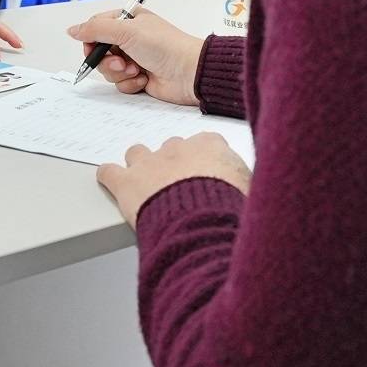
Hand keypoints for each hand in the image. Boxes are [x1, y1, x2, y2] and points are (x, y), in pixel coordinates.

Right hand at [65, 7, 204, 107]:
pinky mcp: (139, 78)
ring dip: (120, 73)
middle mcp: (130, 39)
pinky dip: (130, 83)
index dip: (91, 39)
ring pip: (109, 70)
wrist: (188, 73)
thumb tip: (72, 29)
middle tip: (121, 61)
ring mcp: (134, 58)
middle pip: (99, 51)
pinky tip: (144, 79)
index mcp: (128, 20)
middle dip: (107, 60)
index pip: (96, 27)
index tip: (93, 48)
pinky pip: (121, 84)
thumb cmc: (165, 45)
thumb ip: (95, 29)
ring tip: (136, 70)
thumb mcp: (126, 31)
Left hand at [97, 133, 251, 227]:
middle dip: (172, 163)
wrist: (202, 223)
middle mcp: (177, 148)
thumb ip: (245, 181)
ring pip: (138, 153)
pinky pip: (109, 172)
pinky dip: (109, 176)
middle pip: (171, 148)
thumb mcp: (251, 190)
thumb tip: (256, 189)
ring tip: (144, 182)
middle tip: (177, 184)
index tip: (206, 171)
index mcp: (209, 146)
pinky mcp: (127, 182)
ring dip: (140, 165)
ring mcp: (149, 163)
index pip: (205, 144)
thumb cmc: (229, 209)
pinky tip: (110, 180)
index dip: (203, 160)